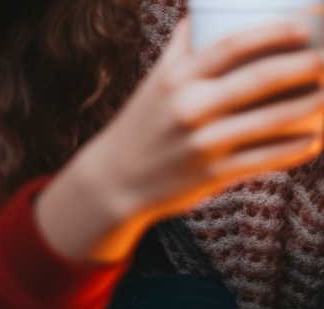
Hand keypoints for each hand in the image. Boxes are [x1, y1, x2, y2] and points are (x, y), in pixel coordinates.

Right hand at [35, 19, 323, 261]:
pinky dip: (292, 150)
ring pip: (268, 121)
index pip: (231, 46)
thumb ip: (178, 51)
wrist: (116, 181)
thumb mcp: (152, 86)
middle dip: (305, 66)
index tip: (304, 28)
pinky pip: (261, 159)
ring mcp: (201, 144)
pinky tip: (312, 141)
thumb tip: (200, 15)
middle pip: (259, 79)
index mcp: (176, 81)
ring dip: (310, 107)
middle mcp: (189, 109)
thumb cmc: (139, 129)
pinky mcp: (209, 174)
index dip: (273, 33)